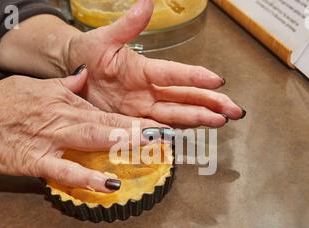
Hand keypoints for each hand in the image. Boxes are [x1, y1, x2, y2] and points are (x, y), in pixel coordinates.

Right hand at [0, 68, 160, 191]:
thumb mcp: (34, 86)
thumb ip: (65, 85)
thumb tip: (84, 77)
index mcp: (65, 101)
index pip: (107, 111)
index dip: (135, 119)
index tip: (158, 125)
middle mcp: (64, 118)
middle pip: (108, 124)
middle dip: (139, 130)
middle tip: (166, 135)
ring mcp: (52, 140)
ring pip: (93, 141)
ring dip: (122, 145)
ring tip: (149, 151)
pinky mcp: (37, 161)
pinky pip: (66, 171)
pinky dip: (87, 178)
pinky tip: (109, 184)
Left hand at [65, 0, 244, 127]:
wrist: (74, 73)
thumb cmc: (90, 54)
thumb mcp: (105, 39)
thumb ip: (128, 26)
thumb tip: (146, 2)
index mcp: (145, 69)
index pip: (174, 74)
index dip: (195, 77)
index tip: (217, 80)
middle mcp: (150, 90)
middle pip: (185, 97)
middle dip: (211, 103)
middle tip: (234, 109)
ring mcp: (144, 107)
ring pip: (178, 114)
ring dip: (201, 118)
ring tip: (222, 121)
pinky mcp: (134, 122)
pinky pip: (158, 128)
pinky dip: (176, 132)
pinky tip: (196, 133)